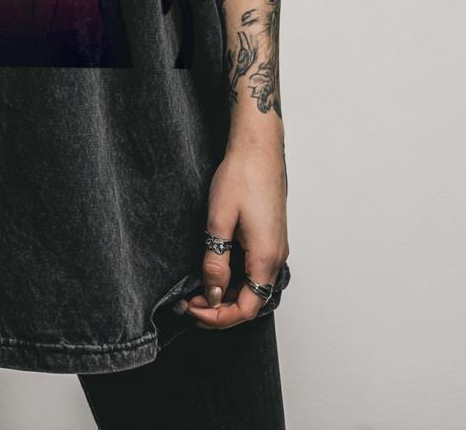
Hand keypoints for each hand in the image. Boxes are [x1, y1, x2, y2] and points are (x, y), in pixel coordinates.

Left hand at [183, 140, 288, 329]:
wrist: (259, 148)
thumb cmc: (241, 176)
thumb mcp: (219, 220)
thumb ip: (216, 261)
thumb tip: (213, 294)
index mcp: (266, 257)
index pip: (246, 308)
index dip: (218, 317)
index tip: (192, 310)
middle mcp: (277, 257)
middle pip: (251, 302)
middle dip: (219, 309)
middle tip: (189, 302)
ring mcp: (276, 247)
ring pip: (253, 287)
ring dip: (227, 294)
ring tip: (197, 289)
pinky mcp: (271, 238)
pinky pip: (255, 271)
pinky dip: (235, 279)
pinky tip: (215, 271)